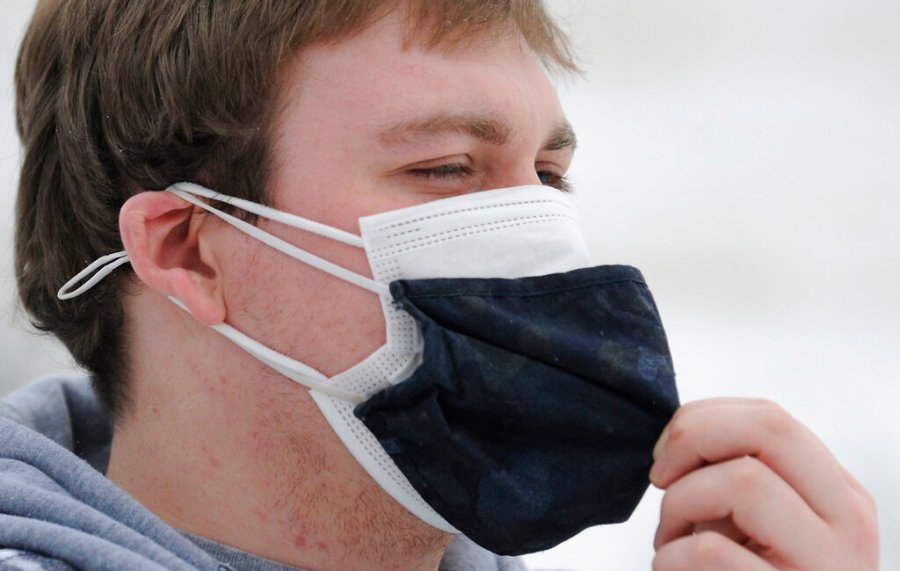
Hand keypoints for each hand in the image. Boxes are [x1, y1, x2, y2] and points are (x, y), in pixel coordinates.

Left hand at [650, 398, 878, 569]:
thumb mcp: (756, 526)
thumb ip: (736, 476)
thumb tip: (676, 436)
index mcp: (839, 496)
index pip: (771, 417)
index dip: (701, 419)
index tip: (665, 454)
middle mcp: (849, 525)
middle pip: (769, 427)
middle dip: (693, 437)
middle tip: (660, 477)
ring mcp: (827, 569)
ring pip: (742, 482)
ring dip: (680, 506)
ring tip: (672, 542)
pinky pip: (711, 553)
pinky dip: (671, 558)